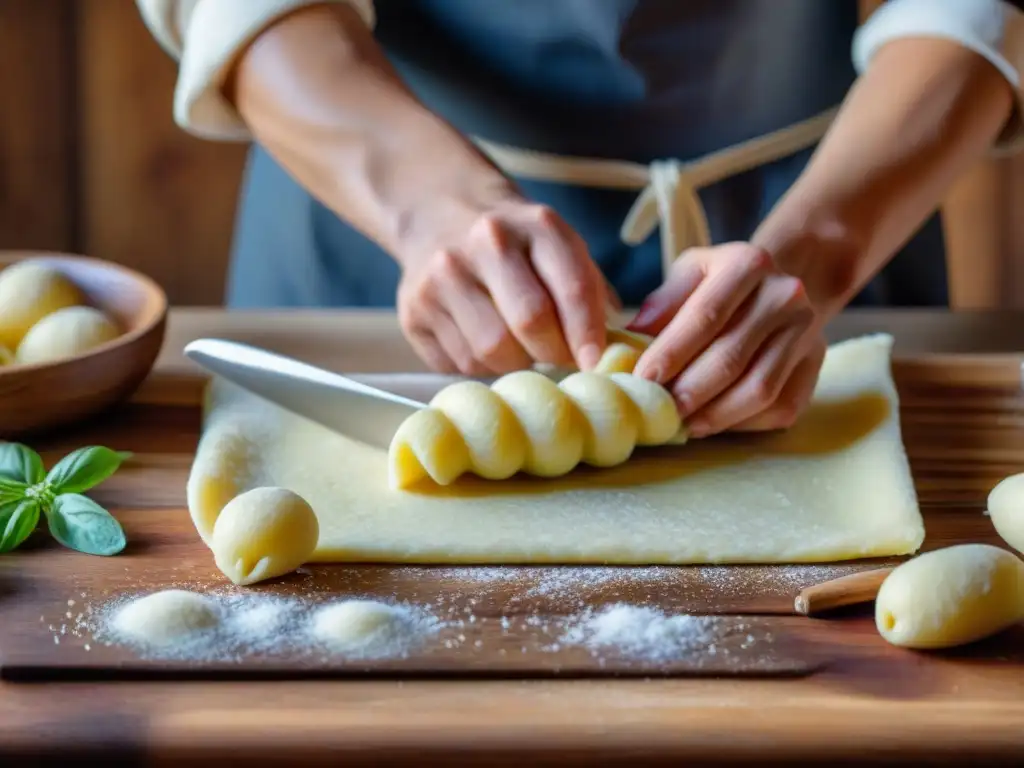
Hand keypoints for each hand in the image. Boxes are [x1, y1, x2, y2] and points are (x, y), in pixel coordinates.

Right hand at [397, 195, 615, 375]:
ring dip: (514, 363)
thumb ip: (590, 293)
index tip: (595, 363)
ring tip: (518, 347)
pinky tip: (482, 342)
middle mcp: (485, 242)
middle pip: (529, 322)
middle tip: (558, 357)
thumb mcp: (560, 247)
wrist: (441, 214)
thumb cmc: (517, 245)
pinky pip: (458, 363)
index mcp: (536, 224)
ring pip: (490, 351)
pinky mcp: (412, 310)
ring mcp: (442, 276)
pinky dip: (479, 366)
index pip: (571, 286)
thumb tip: (616, 351)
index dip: (587, 333)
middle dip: (552, 352)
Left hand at [626, 243, 824, 436]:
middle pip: (731, 358)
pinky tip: (712, 423)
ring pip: (759, 389)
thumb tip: (628, 343)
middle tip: (659, 412)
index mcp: (748, 264)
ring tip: (682, 425)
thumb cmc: (719, 285)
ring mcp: (806, 332)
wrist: (779, 287)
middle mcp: (784, 295)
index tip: (642, 379)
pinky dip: (742, 423)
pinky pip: (779, 407)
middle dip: (690, 392)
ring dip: (715, 415)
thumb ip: (660, 306)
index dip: (671, 353)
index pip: (705, 316)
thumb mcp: (687, 276)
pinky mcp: (815, 365)